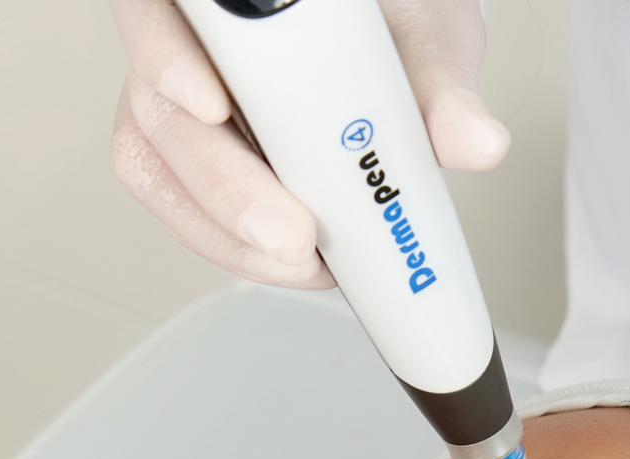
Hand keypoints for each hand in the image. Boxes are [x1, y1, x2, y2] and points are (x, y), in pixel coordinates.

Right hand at [107, 0, 509, 288]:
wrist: (394, 48)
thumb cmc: (390, 24)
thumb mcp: (427, 39)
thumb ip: (443, 89)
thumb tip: (473, 141)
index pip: (157, 9)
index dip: (167, 57)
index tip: (213, 103)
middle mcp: (188, 39)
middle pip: (156, 110)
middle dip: (223, 187)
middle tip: (292, 237)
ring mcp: (182, 100)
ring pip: (159, 168)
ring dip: (229, 232)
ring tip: (306, 262)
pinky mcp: (194, 157)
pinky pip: (185, 205)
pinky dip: (238, 245)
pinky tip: (297, 259)